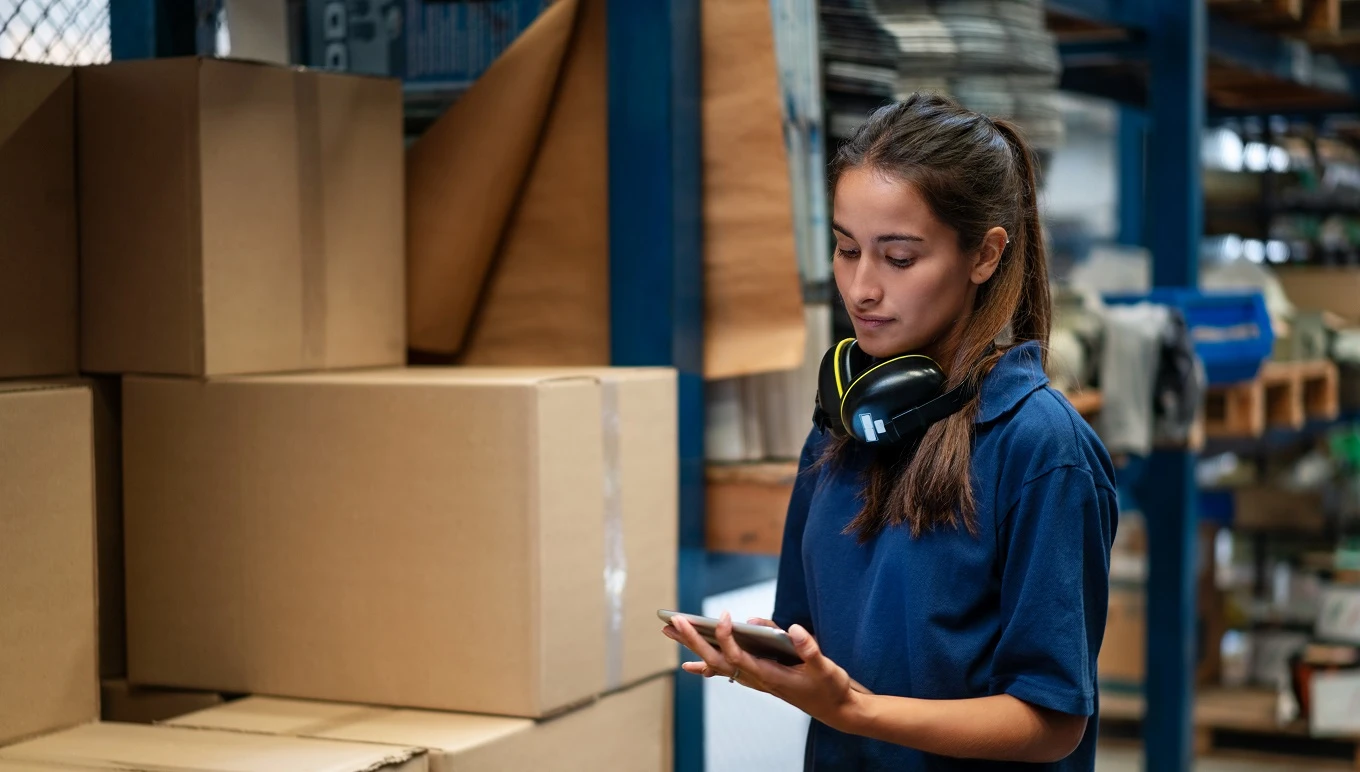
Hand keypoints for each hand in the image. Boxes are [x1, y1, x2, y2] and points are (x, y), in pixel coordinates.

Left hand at [662, 612, 864, 732]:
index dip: (728, 637)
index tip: (725, 616)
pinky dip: (707, 666)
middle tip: (673, 621)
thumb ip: (809, 649)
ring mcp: (756, 679)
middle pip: (717, 660)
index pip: (738, 656)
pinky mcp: (759, 677)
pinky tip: (691, 664)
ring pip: (718, 663)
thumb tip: (793, 628)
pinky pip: (727, 670)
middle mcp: (757, 679)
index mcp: (770, 676)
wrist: (836, 709)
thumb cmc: (831, 687)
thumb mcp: (826, 668)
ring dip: (695, 647)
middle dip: (695, 639)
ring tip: (672, 631)